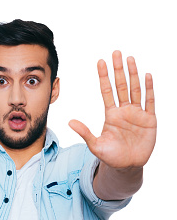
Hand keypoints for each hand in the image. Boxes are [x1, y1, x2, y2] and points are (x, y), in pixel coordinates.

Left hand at [69, 51, 156, 168]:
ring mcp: (137, 114)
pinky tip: (147, 76)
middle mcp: (124, 111)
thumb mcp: (95, 145)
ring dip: (133, 74)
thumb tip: (70, 122)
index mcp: (111, 114)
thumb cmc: (111, 156)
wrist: (127, 167)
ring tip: (130, 59)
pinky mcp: (149, 120)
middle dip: (118, 70)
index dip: (104, 77)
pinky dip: (149, 89)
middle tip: (116, 53)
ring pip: (135, 89)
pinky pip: (150, 101)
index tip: (100, 62)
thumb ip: (84, 132)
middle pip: (121, 86)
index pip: (106, 91)